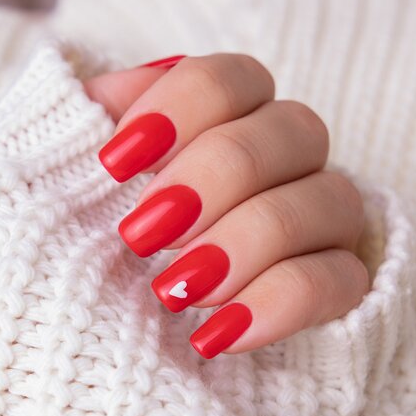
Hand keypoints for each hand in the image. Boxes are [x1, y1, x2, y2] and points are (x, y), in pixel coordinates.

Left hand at [85, 53, 367, 358]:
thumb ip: (88, 125)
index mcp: (232, 121)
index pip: (232, 80)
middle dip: (217, 176)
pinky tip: (214, 335)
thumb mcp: (74, 181)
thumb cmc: (93, 242)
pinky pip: (341, 282)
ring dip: (249, 240)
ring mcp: (323, 218)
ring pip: (332, 199)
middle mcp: (289, 158)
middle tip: (144, 233)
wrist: (117, 332)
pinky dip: (279, 304)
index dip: (179, 110)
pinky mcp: (338, 284)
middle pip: (293, 128)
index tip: (114, 163)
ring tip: (173, 289)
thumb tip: (115, 96)